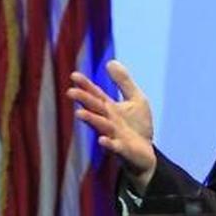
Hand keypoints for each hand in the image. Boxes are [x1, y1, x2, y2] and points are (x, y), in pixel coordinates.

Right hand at [67, 60, 157, 189]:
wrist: (146, 153)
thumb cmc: (137, 125)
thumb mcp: (135, 98)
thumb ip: (123, 82)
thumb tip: (109, 62)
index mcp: (110, 109)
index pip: (96, 95)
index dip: (86, 85)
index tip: (73, 75)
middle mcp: (109, 121)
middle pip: (95, 109)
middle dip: (84, 101)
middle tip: (70, 92)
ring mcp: (114, 135)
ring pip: (101, 126)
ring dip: (91, 120)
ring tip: (79, 113)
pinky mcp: (123, 149)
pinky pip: (114, 147)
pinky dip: (108, 144)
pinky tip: (102, 140)